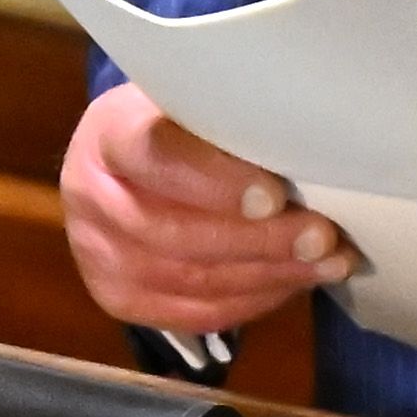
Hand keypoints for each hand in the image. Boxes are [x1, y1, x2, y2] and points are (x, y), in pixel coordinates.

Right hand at [60, 82, 357, 338]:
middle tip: (322, 236)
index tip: (275, 195)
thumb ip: (231, 122)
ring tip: (326, 263)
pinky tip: (292, 284)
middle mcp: (90, 197)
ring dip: (268, 276)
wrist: (126, 163)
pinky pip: (193, 314)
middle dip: (258, 241)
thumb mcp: (196, 102)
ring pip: (190, 280)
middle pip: (174, 232)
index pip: (155, 156)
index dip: (215, 180)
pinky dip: (252, 302)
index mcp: (108, 133)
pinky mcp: (117, 298)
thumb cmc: (178, 123)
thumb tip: (307, 147)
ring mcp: (97, 255)